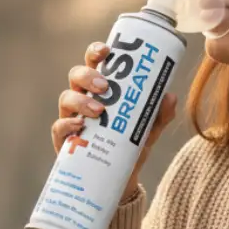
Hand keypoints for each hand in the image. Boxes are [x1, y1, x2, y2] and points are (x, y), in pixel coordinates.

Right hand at [51, 42, 178, 203]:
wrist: (122, 179)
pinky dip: (67, 124)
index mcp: (100, 89)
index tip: (107, 49)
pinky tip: (80, 126)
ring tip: (99, 110)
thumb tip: (170, 96)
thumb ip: (160, 114)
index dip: (96, 52)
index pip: (94, 63)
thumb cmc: (130, 146)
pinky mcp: (64, 140)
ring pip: (66, 98)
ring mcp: (71, 118)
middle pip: (76, 75)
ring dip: (81, 100)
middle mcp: (83, 98)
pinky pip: (59, 127)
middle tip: (105, 86)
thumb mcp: (148, 129)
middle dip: (88, 75)